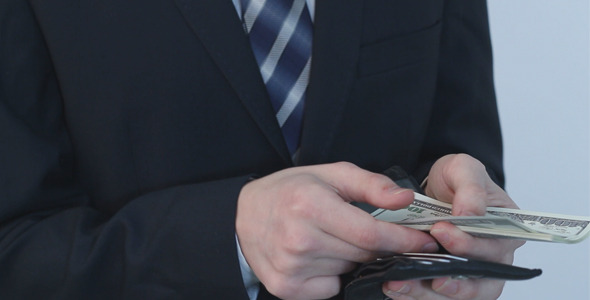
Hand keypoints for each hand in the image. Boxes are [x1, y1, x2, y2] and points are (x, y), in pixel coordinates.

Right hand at [236, 162, 438, 299]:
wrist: (244, 215)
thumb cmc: (291, 191)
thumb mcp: (331, 175)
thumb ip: (372, 184)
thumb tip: (407, 198)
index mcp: (310, 206)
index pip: (372, 235)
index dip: (405, 240)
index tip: (426, 241)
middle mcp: (299, 240)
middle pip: (364, 255)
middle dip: (377, 245)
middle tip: (365, 230)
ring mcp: (291, 268)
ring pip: (349, 271)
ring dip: (352, 258)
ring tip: (330, 237)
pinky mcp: (286, 288)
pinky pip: (331, 288)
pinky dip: (333, 274)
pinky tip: (318, 256)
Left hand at [382, 154, 524, 299]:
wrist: (434, 189)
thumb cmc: (456, 180)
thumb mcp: (464, 169)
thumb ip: (470, 188)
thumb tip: (470, 213)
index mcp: (506, 232)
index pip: (494, 248)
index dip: (468, 245)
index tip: (439, 231)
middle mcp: (494, 259)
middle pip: (481, 283)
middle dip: (450, 280)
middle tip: (420, 271)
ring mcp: (472, 274)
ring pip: (458, 295)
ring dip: (427, 293)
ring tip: (399, 284)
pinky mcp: (449, 280)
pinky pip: (437, 296)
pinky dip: (416, 295)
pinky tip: (395, 288)